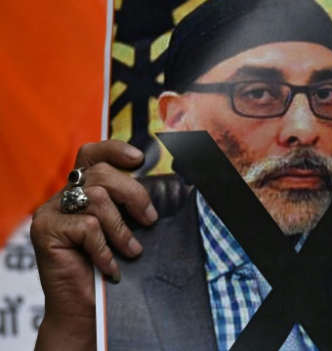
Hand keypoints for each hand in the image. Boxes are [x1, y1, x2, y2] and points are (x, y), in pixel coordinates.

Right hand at [31, 141, 156, 350]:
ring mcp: (50, 213)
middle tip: (150, 219)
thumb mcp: (121, 229)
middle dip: (133, 194)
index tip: (138, 158)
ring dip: (121, 228)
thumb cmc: (107, 267)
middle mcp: (61, 197)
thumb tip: (159, 185)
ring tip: (132, 250)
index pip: (91, 154)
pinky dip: (105, 248)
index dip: (113, 149)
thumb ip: (127, 205)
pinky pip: (87, 227)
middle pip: (101, 174)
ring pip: (96, 199)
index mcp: (79, 191)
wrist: (83, 309)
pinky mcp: (45, 231)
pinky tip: (110, 265)